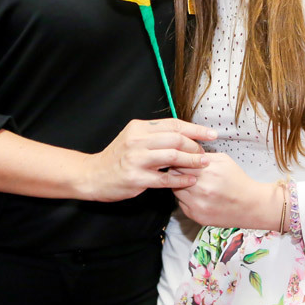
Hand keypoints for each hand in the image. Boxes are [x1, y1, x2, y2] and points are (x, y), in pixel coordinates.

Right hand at [79, 118, 215, 201]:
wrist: (93, 175)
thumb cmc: (117, 157)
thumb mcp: (133, 138)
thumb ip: (155, 135)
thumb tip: (184, 133)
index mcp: (139, 128)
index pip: (174, 124)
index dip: (195, 129)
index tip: (211, 134)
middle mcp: (137, 140)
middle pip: (176, 139)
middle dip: (196, 146)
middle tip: (206, 153)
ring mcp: (137, 160)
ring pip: (173, 157)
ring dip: (192, 161)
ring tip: (203, 164)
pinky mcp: (137, 178)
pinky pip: (165, 178)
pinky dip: (181, 179)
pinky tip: (190, 179)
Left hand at [173, 151, 280, 230]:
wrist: (251, 205)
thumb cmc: (238, 181)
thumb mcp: (224, 160)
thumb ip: (204, 156)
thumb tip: (187, 152)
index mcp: (208, 171)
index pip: (180, 161)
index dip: (179, 159)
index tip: (180, 159)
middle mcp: (201, 188)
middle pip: (175, 175)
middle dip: (177, 171)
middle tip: (183, 171)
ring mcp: (198, 204)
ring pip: (175, 190)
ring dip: (180, 186)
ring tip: (192, 184)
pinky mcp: (197, 216)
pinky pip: (181, 204)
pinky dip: (185, 199)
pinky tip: (196, 196)